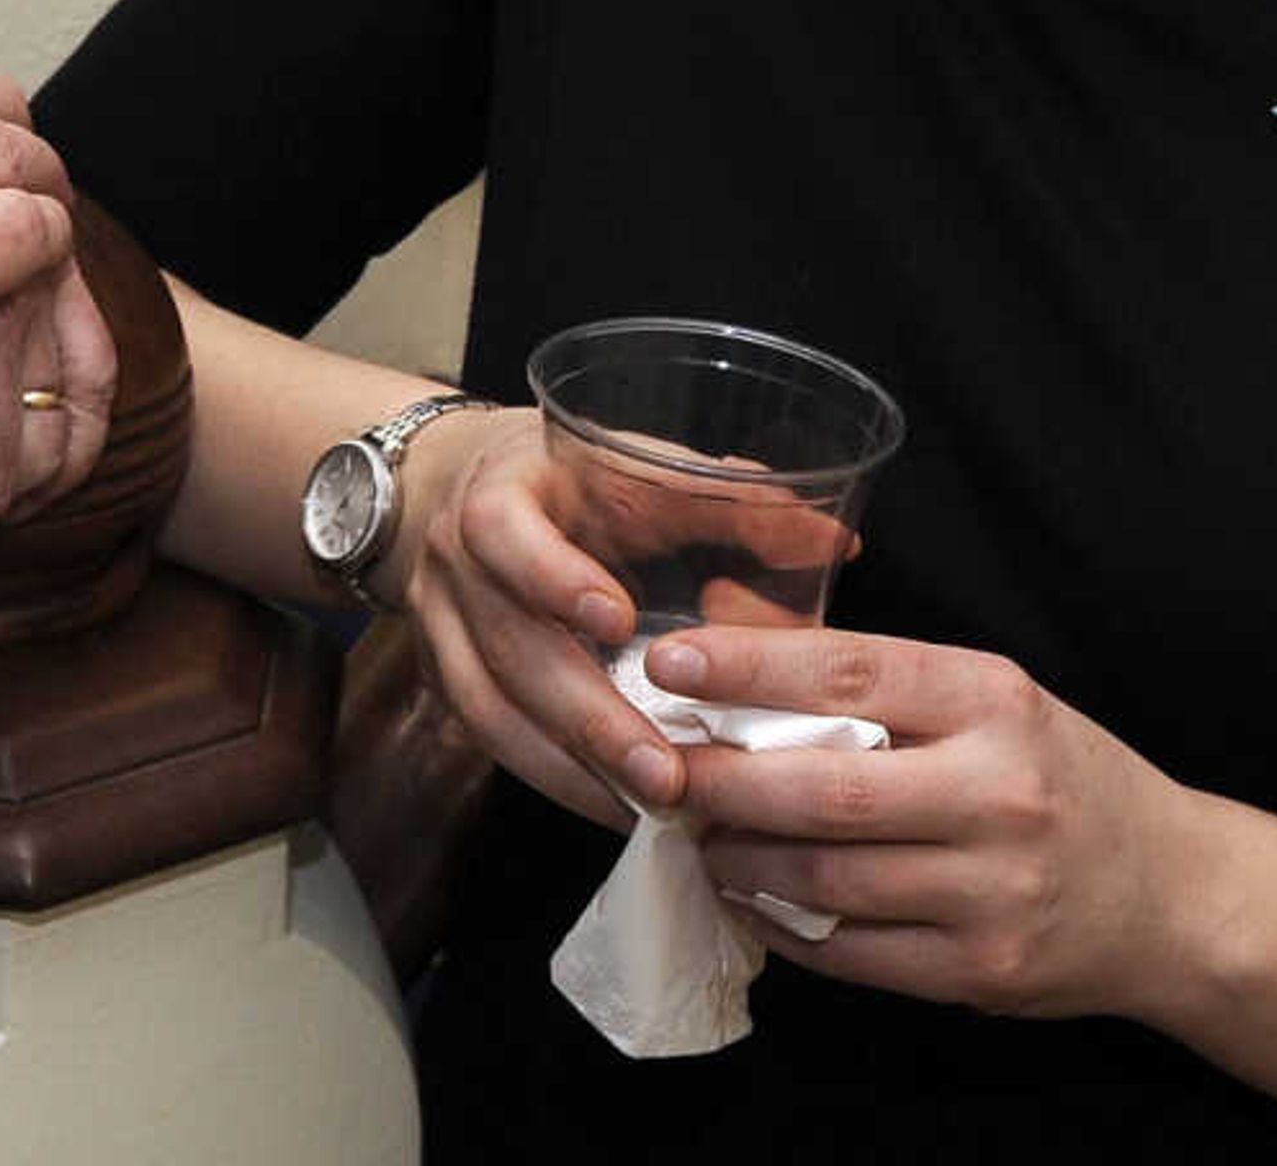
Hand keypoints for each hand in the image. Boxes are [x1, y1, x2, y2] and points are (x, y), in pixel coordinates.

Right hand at [376, 407, 696, 835]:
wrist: (444, 489)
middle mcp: (457, 567)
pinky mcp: (446, 684)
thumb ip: (729, 500)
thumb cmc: (564, 482)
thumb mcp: (634, 465)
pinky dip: (559, 781)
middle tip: (668, 774)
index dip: (555, 576)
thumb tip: (834, 541)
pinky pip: (496, 744)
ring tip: (654, 811)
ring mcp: (441, 631)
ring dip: (575, 768)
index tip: (619, 620)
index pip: (504, 532)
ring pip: (493, 712)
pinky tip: (619, 809)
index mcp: (499, 493)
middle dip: (590, 718)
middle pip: (511, 648)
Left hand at [651, 623, 1199, 1020]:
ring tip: (695, 837)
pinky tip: (751, 900)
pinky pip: (853, 955)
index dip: (746, 668)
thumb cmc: (1057, 776)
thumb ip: (871, 673)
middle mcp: (998, 793)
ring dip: (740, 861)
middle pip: (825, 788)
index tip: (668, 666)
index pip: (848, 672)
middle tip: (657, 771)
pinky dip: (784, 929)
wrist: (1175, 896)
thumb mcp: (987, 697)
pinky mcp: (984, 971)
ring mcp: (994, 890)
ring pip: (827, 879)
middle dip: (721, 782)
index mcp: (993, 700)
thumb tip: (726, 628)